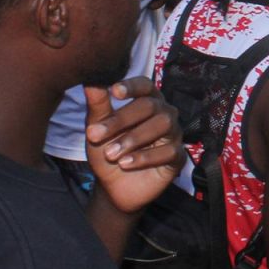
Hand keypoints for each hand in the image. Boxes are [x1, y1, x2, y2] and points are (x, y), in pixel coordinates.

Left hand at [84, 78, 185, 214]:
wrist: (113, 187)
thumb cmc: (107, 151)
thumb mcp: (98, 130)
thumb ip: (97, 106)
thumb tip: (90, 82)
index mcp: (147, 101)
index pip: (146, 85)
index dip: (132, 86)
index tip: (114, 92)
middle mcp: (164, 114)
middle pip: (151, 106)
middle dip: (122, 120)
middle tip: (95, 135)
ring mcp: (174, 135)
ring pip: (163, 125)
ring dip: (134, 138)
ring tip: (111, 154)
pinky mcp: (178, 157)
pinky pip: (169, 152)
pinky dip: (145, 157)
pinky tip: (126, 163)